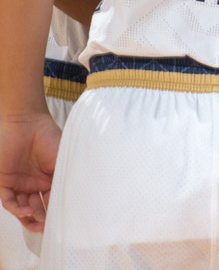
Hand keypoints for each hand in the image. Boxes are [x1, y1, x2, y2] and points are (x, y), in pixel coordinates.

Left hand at [0, 112, 60, 231]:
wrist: (25, 122)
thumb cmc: (48, 136)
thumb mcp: (62, 159)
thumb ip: (66, 177)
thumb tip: (81, 196)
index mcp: (49, 179)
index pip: (52, 200)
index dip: (57, 211)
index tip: (64, 221)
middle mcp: (34, 184)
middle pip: (37, 208)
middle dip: (42, 219)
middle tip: (49, 227)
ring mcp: (18, 183)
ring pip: (22, 207)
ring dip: (29, 217)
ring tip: (37, 222)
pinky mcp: (3, 181)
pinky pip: (8, 200)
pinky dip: (15, 208)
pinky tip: (25, 211)